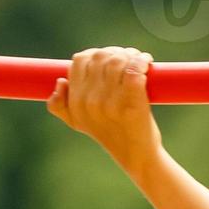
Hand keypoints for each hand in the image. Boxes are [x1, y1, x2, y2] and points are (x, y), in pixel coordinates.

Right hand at [49, 46, 160, 165]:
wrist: (137, 156)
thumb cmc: (112, 133)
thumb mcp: (78, 123)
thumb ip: (60, 106)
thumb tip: (60, 82)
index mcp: (76, 102)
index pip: (79, 61)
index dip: (96, 54)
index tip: (109, 59)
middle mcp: (89, 102)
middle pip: (100, 57)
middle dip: (115, 52)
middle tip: (129, 58)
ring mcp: (110, 103)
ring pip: (117, 61)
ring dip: (131, 55)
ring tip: (140, 60)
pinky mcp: (132, 103)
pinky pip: (134, 70)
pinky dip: (141, 62)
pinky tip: (148, 63)